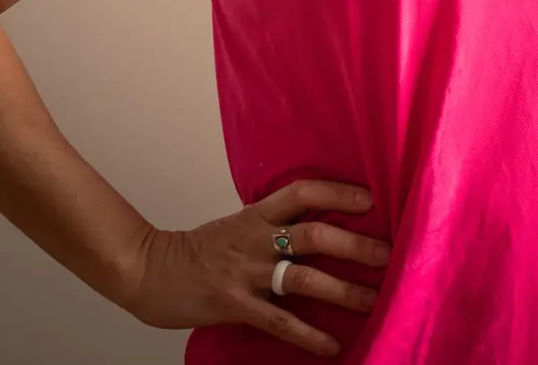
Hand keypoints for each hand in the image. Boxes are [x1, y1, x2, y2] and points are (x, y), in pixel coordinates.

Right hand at [123, 179, 391, 358]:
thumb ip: (273, 224)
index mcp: (256, 215)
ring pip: (303, 276)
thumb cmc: (198, 251)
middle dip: (355, 245)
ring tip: (374, 300)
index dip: (338, 192)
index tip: (371, 200)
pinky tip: (331, 345)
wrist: (148, 271)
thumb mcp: (237, 225)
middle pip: (313, 234)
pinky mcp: (234, 305)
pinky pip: (278, 320)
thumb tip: (319, 223)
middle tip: (389, 255)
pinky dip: (308, 334)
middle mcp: (255, 239)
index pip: (302, 192)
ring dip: (343, 290)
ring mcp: (245, 272)